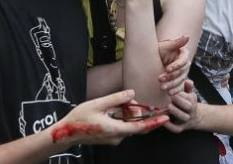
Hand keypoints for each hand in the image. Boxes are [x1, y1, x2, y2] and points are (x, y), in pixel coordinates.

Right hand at [51, 90, 168, 145]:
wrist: (66, 133)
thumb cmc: (80, 119)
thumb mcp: (98, 104)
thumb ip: (116, 98)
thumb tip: (132, 93)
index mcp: (115, 129)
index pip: (140, 127)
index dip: (154, 123)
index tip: (166, 118)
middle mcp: (117, 137)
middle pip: (136, 125)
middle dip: (140, 114)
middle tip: (139, 103)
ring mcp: (114, 139)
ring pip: (128, 125)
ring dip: (127, 114)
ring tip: (116, 104)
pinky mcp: (110, 137)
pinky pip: (122, 127)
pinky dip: (122, 118)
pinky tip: (112, 110)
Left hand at [157, 36, 191, 95]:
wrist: (152, 60)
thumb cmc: (158, 50)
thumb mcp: (165, 46)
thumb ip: (176, 42)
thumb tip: (187, 36)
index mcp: (183, 54)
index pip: (183, 61)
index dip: (176, 65)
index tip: (167, 69)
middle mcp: (185, 64)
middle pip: (182, 72)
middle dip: (171, 76)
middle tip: (160, 79)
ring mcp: (183, 73)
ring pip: (180, 80)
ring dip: (172, 85)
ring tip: (162, 88)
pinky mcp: (179, 81)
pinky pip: (180, 87)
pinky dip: (176, 91)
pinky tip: (169, 94)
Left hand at [163, 80, 199, 132]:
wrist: (195, 118)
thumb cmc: (188, 103)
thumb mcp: (189, 94)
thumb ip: (188, 88)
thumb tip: (188, 81)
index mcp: (192, 101)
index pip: (189, 97)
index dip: (181, 94)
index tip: (173, 91)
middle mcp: (190, 111)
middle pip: (188, 107)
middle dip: (180, 101)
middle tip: (171, 97)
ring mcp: (186, 120)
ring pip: (183, 117)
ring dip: (176, 112)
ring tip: (168, 106)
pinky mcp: (180, 128)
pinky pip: (176, 129)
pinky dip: (170, 126)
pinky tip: (163, 120)